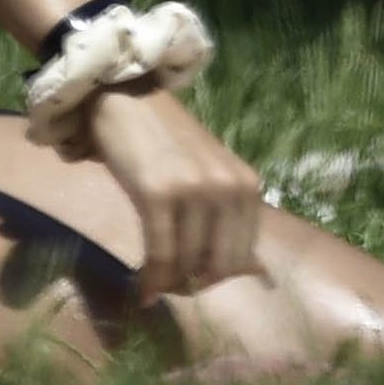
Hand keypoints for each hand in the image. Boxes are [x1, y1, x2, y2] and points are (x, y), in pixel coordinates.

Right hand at [81, 80, 267, 306]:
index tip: (193, 282)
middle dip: (194, 285)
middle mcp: (228, 188)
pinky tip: (141, 286)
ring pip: (188, 263)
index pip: (241, 256)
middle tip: (170, 287)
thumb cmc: (165, 139)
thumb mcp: (210, 174)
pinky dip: (151, 278)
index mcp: (247, 185)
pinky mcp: (158, 193)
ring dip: (169, 284)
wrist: (124, 97)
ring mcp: (194, 190)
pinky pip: (160, 253)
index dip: (216, 278)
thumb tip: (259, 273)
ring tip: (153, 283)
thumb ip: (230, 215)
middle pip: (218, 266)